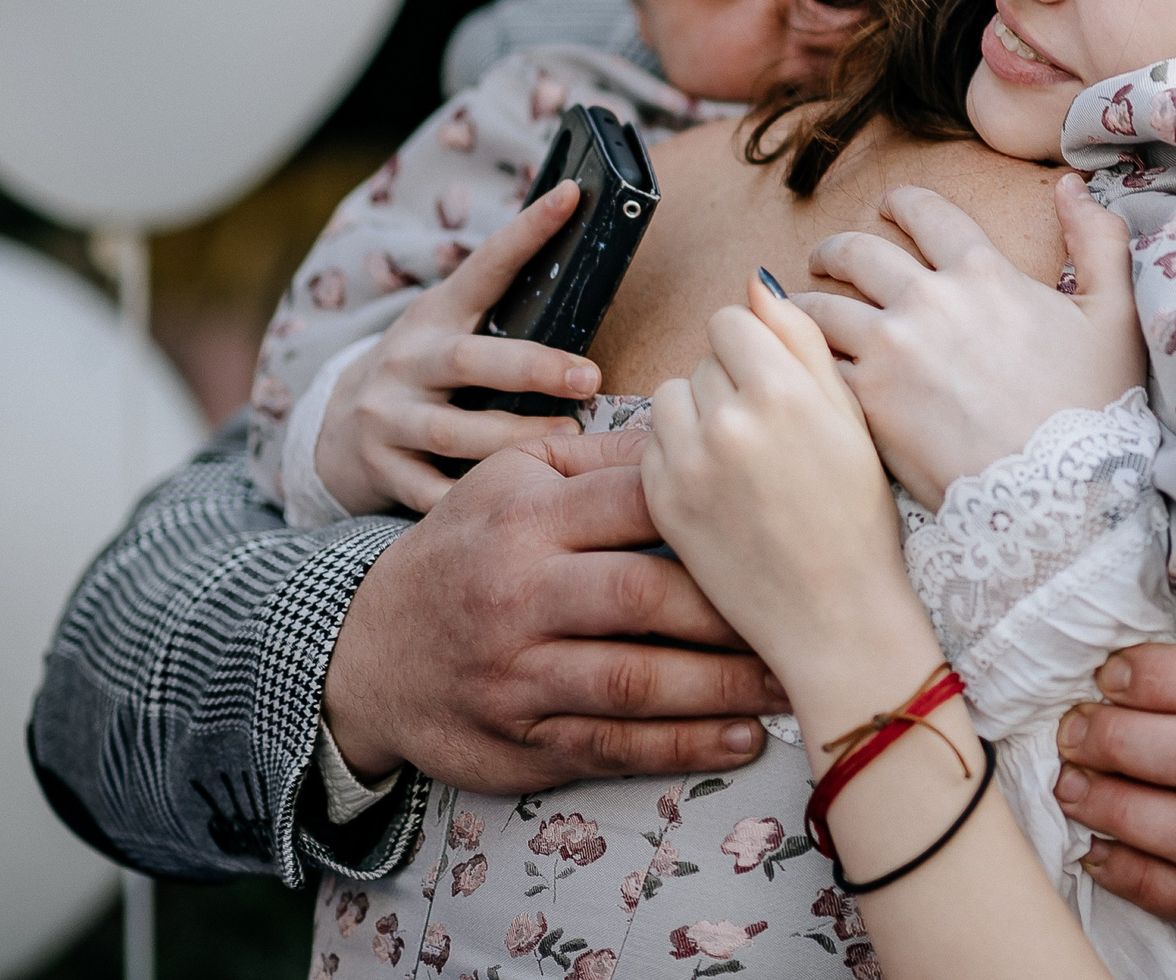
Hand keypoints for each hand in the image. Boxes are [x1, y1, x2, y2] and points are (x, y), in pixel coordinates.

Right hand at [314, 180, 597, 515]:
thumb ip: (502, 308)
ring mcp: (387, 416)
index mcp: (435, 316)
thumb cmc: (422, 374)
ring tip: (570, 440)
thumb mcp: (449, 330)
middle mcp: (407, 361)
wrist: (330, 432)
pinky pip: (431, 491)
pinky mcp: (379, 470)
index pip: (486, 265)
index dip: (528, 229)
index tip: (572, 195)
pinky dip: (471, 498)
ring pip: (454, 432)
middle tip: (590, 377)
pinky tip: (516, 503)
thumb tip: (587, 259)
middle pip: (470, 360)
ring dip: (515, 439)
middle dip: (533, 367)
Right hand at [322, 427, 785, 788]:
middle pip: (644, 598)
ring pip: (636, 682)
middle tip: (808, 612)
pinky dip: (683, 747)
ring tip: (792, 682)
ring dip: (725, 688)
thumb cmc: (463, 550)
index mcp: (527, 517)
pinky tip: (741, 739)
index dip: (716, 506)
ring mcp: (518, 674)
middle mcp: (520, 594)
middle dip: (733, 610)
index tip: (785, 512)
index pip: (637, 502)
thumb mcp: (509, 481)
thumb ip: (600, 457)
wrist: (367, 653)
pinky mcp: (521, 739)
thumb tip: (696, 427)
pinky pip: (613, 746)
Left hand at [640, 278, 925, 699]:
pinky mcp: (661, 499)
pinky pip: (654, 444)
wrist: (834, 614)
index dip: (758, 349)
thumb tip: (755, 282)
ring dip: (698, 413)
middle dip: (731, 382)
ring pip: (672, 395)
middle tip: (770, 435)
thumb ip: (802, 341)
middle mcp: (728, 419)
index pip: (734, 320)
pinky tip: (719, 487)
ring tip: (740, 457)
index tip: (779, 385)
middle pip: (704, 357)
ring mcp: (688, 461)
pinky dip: (680, 455)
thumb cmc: (857, 515)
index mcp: (784, 390)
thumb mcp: (851, 417)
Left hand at [800, 175, 1143, 504]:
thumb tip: (1071, 187)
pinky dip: (801, 364)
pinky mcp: (865, 403)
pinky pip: (816, 368)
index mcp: (982, 272)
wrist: (1056, 496)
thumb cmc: (1092, 410)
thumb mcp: (1114, 316)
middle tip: (825, 258)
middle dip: (836, 250)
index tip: (886, 208)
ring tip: (795, 312)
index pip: (925, 214)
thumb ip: (1100, 241)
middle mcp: (927, 300)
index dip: (900, 205)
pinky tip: (798, 370)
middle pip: (859, 253)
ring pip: (820, 309)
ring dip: (803, 304)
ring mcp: (889, 351)